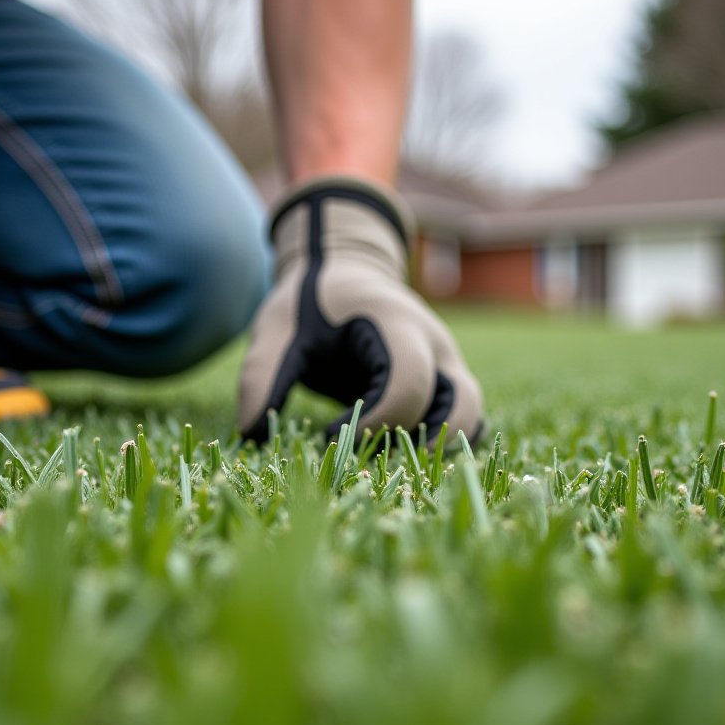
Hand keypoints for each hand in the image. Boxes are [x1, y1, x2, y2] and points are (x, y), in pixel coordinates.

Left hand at [237, 177, 483, 444]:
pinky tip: (400, 450)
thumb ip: (261, 376)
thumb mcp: (276, 329)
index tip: (327, 433)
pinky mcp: (446, 380)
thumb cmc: (311, 299)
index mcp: (397, 326)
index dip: (373, 421)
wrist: (346, 267)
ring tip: (384, 457)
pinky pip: (467, 418)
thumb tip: (252, 433)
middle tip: (369, 457)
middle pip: (462, 406)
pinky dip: (443, 439)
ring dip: (438, 445)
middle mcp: (435, 346)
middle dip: (420, 441)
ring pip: (473, 416)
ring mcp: (448, 364)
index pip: (408, 384)